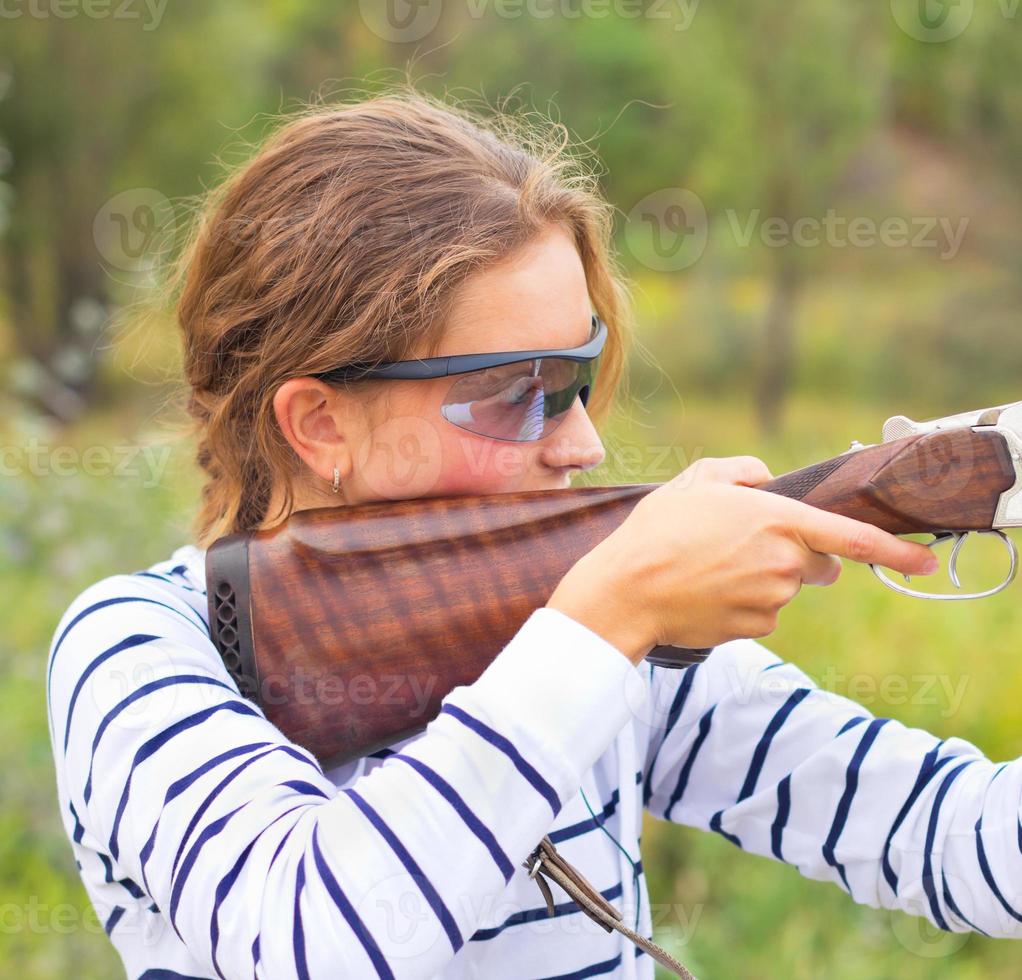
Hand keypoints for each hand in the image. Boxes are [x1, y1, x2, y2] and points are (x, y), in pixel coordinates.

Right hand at [546, 456, 938, 663]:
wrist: (626, 591)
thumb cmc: (657, 532)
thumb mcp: (694, 481)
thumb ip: (741, 470)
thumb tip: (767, 478)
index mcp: (778, 519)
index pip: (853, 537)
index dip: (896, 552)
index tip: (925, 563)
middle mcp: (785, 561)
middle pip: (820, 565)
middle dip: (800, 558)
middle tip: (746, 548)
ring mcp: (773, 598)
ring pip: (787, 589)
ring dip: (763, 580)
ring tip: (711, 569)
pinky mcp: (755, 626)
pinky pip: (765, 614)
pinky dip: (744, 604)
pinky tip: (708, 593)